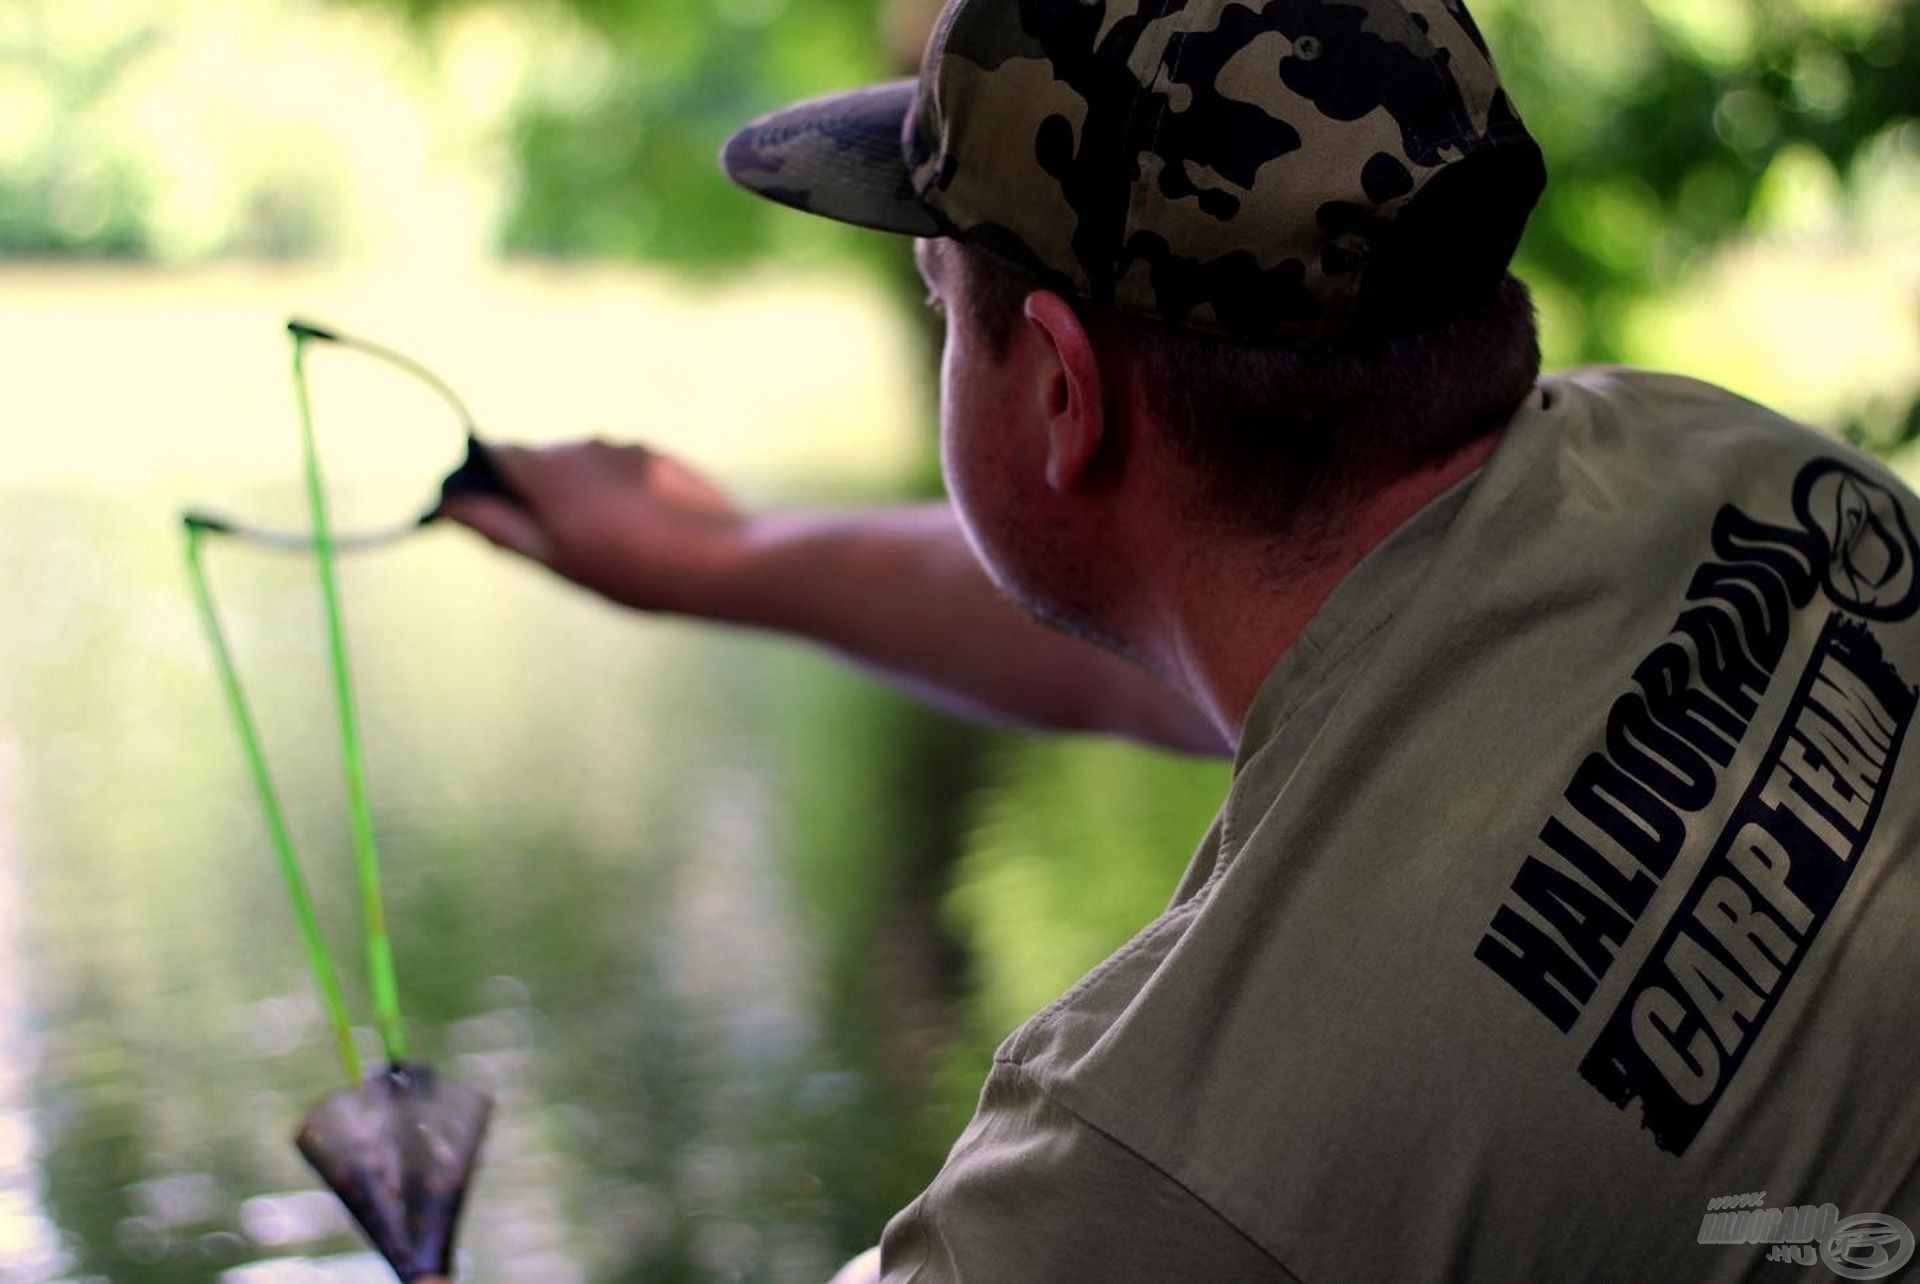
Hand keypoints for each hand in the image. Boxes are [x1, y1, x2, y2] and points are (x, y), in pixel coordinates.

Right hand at [438, 439, 746, 614]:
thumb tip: (451, 507)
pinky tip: (640, 527)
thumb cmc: (633, 569)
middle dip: (535, 492)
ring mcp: (623, 445)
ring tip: (608, 541)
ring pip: (581, 463)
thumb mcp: (558, 560)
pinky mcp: (657, 454)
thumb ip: (502, 528)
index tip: (487, 514)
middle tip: (557, 542)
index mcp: (548, 467)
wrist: (722, 560)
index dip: (483, 481)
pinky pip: (619, 466)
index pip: (492, 453)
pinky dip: (616, 490)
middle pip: (538, 458)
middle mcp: (581, 443)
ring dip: (579, 491)